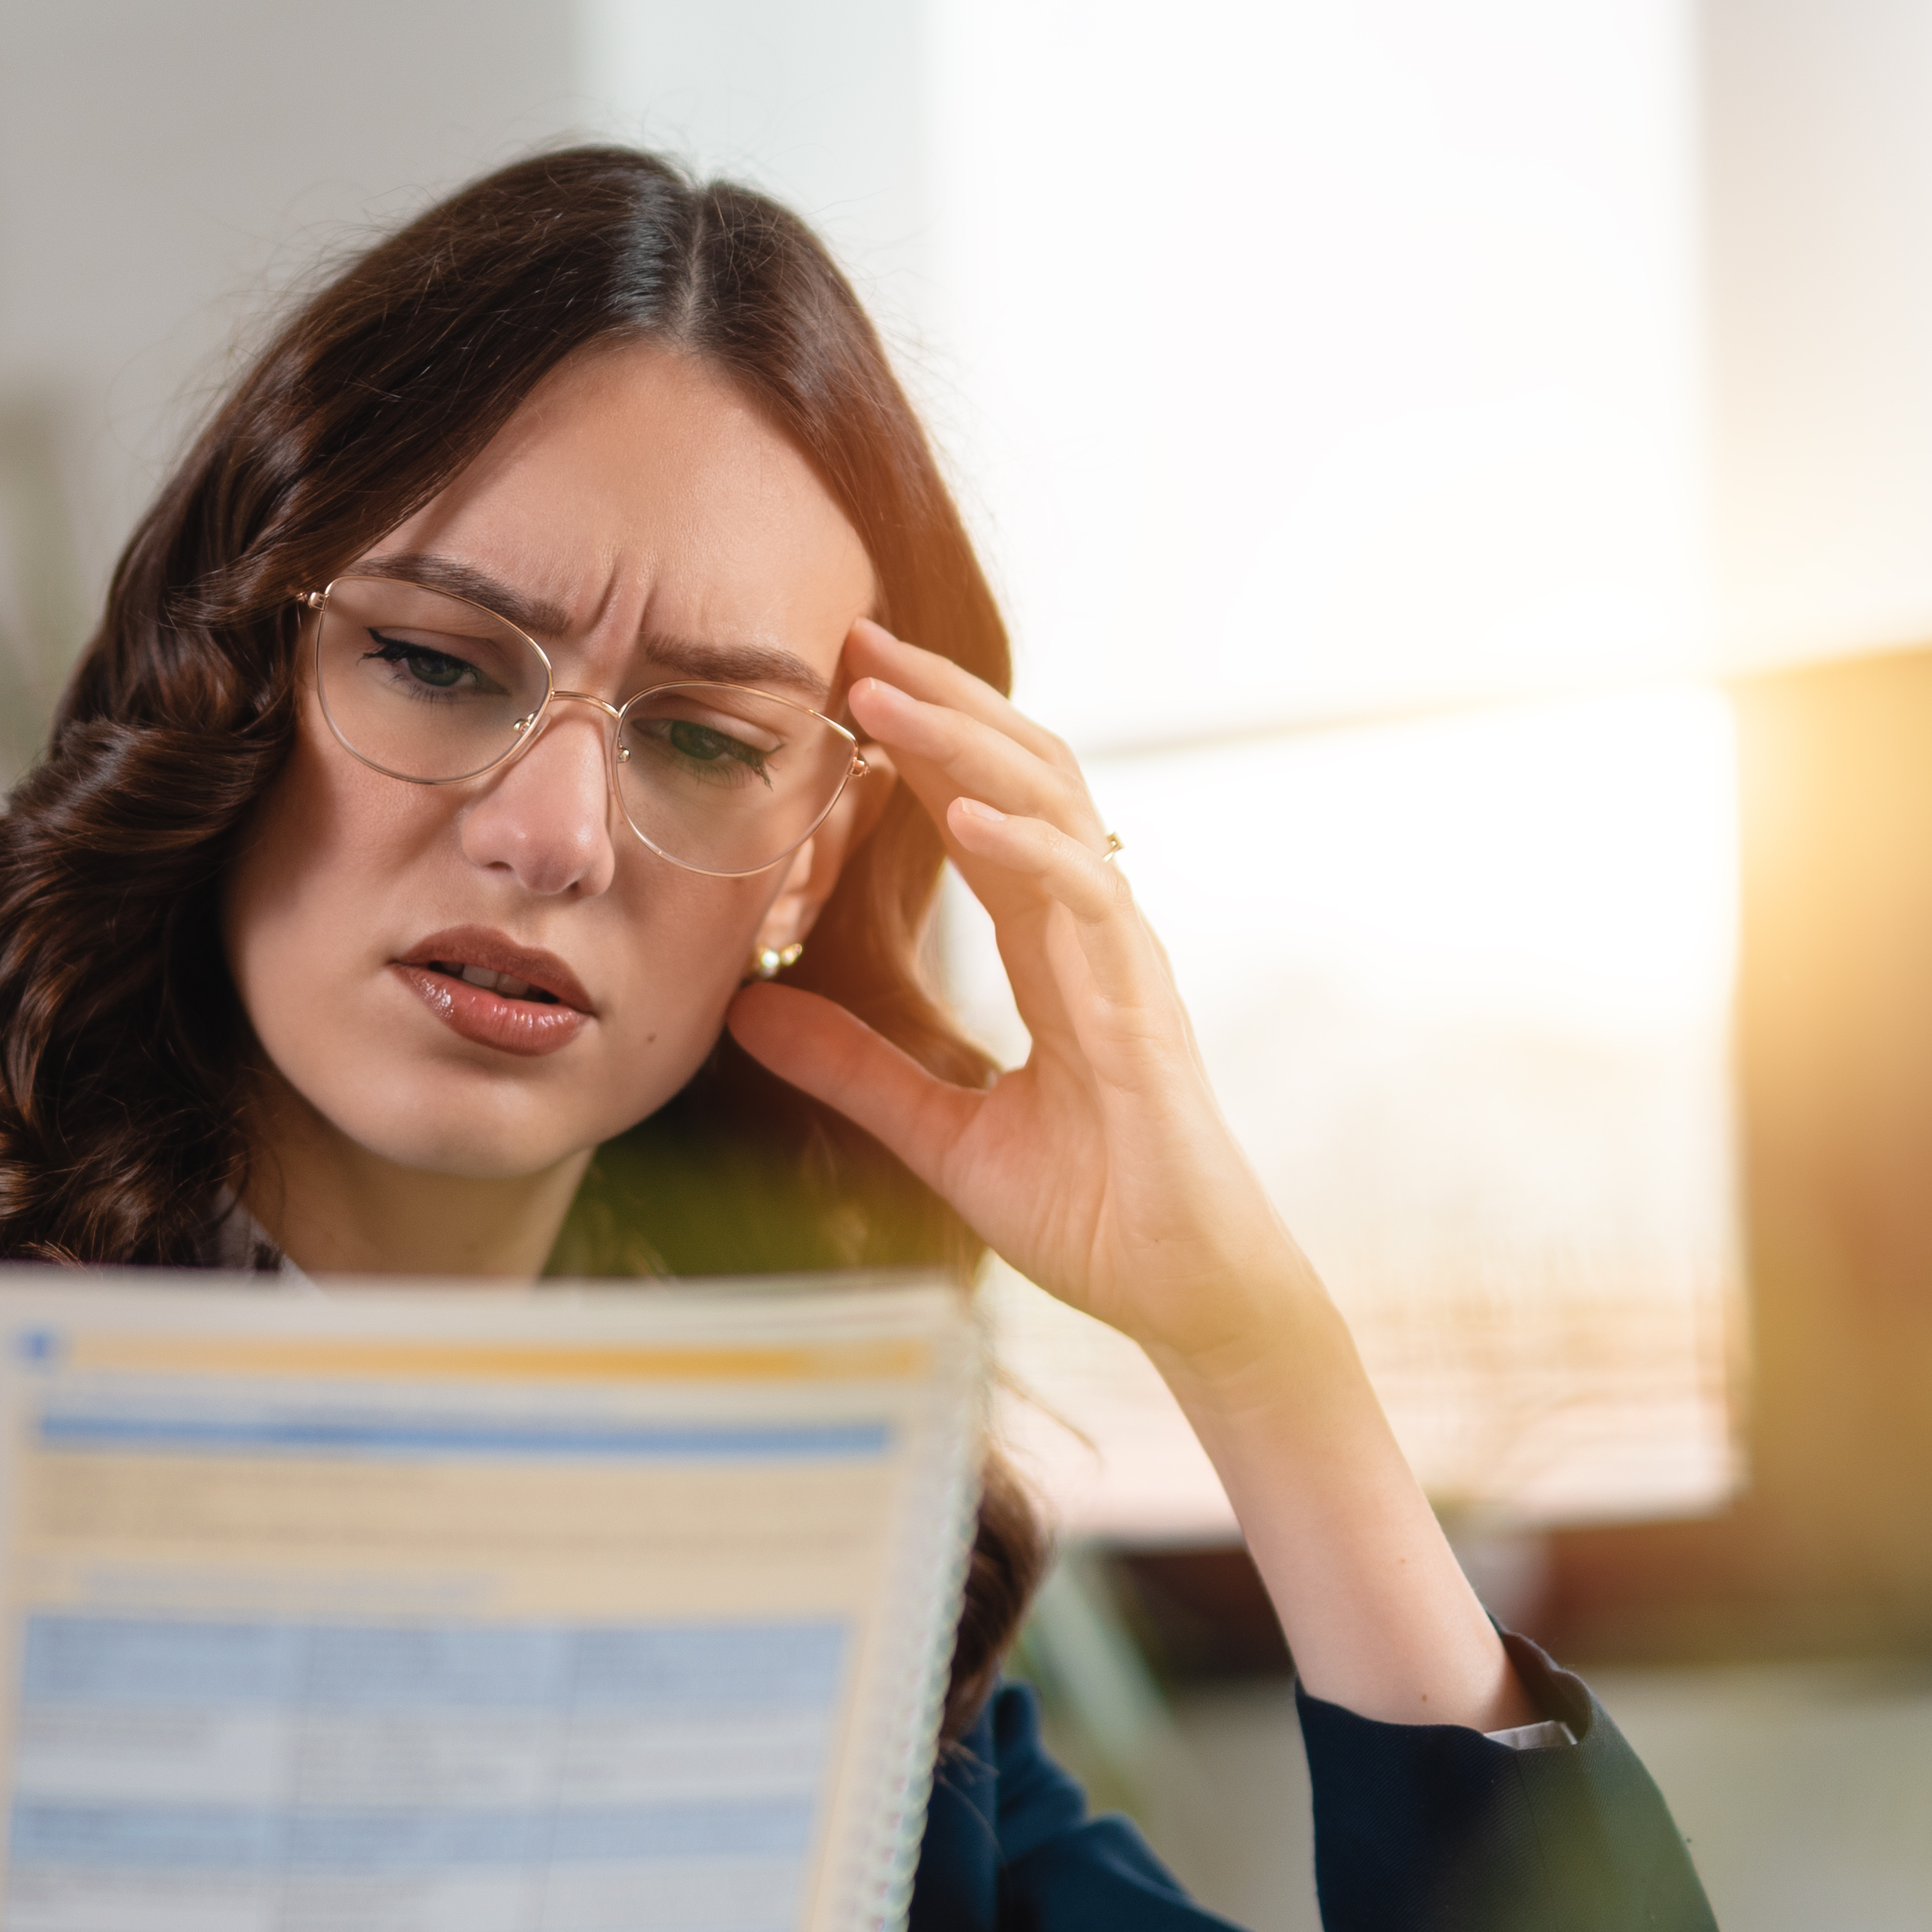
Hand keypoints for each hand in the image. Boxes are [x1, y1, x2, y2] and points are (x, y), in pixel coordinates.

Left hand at [730, 622, 1323, 1388]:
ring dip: (967, 745)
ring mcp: (1124, 962)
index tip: (841, 687)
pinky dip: (1027, 850)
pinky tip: (963, 814)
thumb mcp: (937, 1133)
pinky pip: (1088, 903)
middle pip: (1023, 777)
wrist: (1181, 1290)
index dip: (921, 742)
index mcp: (1051, 951)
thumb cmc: (1089, 1213)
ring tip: (883, 695)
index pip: (984, 811)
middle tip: (854, 641)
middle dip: (942, 702)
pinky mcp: (1144, 1012)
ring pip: (1054, 813)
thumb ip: (856, 1068)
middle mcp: (1092, 934)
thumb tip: (750, 1015)